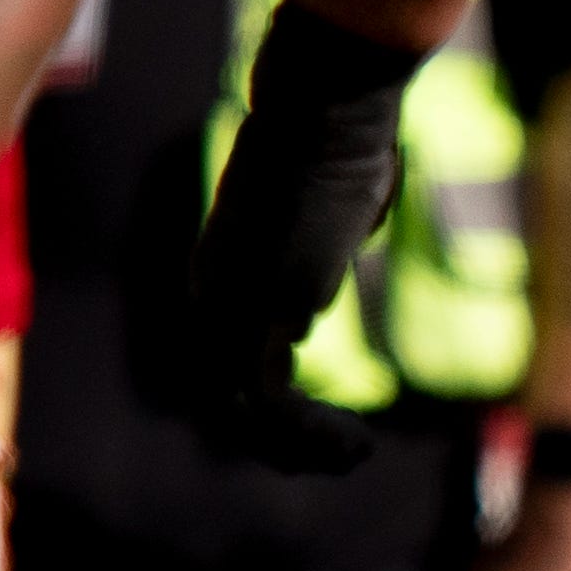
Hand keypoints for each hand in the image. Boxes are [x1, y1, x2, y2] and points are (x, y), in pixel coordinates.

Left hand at [186, 0, 422, 473]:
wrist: (325, 113)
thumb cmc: (341, 146)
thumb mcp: (330, 215)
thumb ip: (321, 254)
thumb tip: (329, 269)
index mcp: (222, 273)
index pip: (224, 362)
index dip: (271, 407)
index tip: (331, 425)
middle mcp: (215, 293)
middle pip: (220, 395)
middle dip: (279, 441)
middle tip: (344, 457)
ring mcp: (231, 302)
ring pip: (238, 408)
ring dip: (297, 447)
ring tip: (354, 456)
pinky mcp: (260, 309)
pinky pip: (265, 399)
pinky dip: (307, 433)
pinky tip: (356, 443)